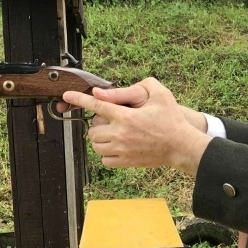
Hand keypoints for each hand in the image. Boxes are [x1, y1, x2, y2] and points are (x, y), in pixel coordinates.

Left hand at [59, 78, 210, 173]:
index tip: (66, 96)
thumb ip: (141, 85)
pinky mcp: (126, 162)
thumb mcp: (161, 94)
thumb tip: (112, 90)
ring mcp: (122, 150)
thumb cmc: (172, 120)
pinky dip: (106, 153)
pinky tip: (117, 147)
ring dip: (101, 139)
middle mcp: (120, 134)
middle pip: (93, 129)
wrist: (181, 146)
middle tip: (112, 121)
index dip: (79, 99)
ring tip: (114, 134)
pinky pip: (104, 160)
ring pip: (96, 145)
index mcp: (126, 116)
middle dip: (98, 124)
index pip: (96, 105)